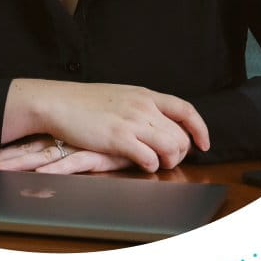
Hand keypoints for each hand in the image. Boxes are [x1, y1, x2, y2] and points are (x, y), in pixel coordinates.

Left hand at [0, 136, 136, 173]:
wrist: (149, 127)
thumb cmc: (122, 134)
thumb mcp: (94, 143)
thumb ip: (78, 149)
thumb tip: (58, 156)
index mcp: (62, 136)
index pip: (28, 144)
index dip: (5, 151)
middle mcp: (66, 140)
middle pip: (28, 150)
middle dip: (2, 157)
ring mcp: (79, 146)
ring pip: (43, 156)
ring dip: (18, 163)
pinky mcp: (96, 153)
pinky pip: (72, 163)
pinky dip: (55, 169)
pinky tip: (40, 174)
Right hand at [1, 79, 210, 172]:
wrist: (57, 101)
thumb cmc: (84, 102)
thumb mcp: (120, 95)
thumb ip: (141, 105)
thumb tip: (158, 122)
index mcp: (145, 94)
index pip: (186, 109)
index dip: (200, 128)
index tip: (203, 143)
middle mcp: (143, 106)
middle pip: (180, 134)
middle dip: (180, 152)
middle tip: (168, 159)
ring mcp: (131, 122)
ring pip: (170, 147)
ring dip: (167, 160)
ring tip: (155, 163)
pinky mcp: (118, 138)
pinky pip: (149, 158)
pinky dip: (151, 166)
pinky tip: (142, 165)